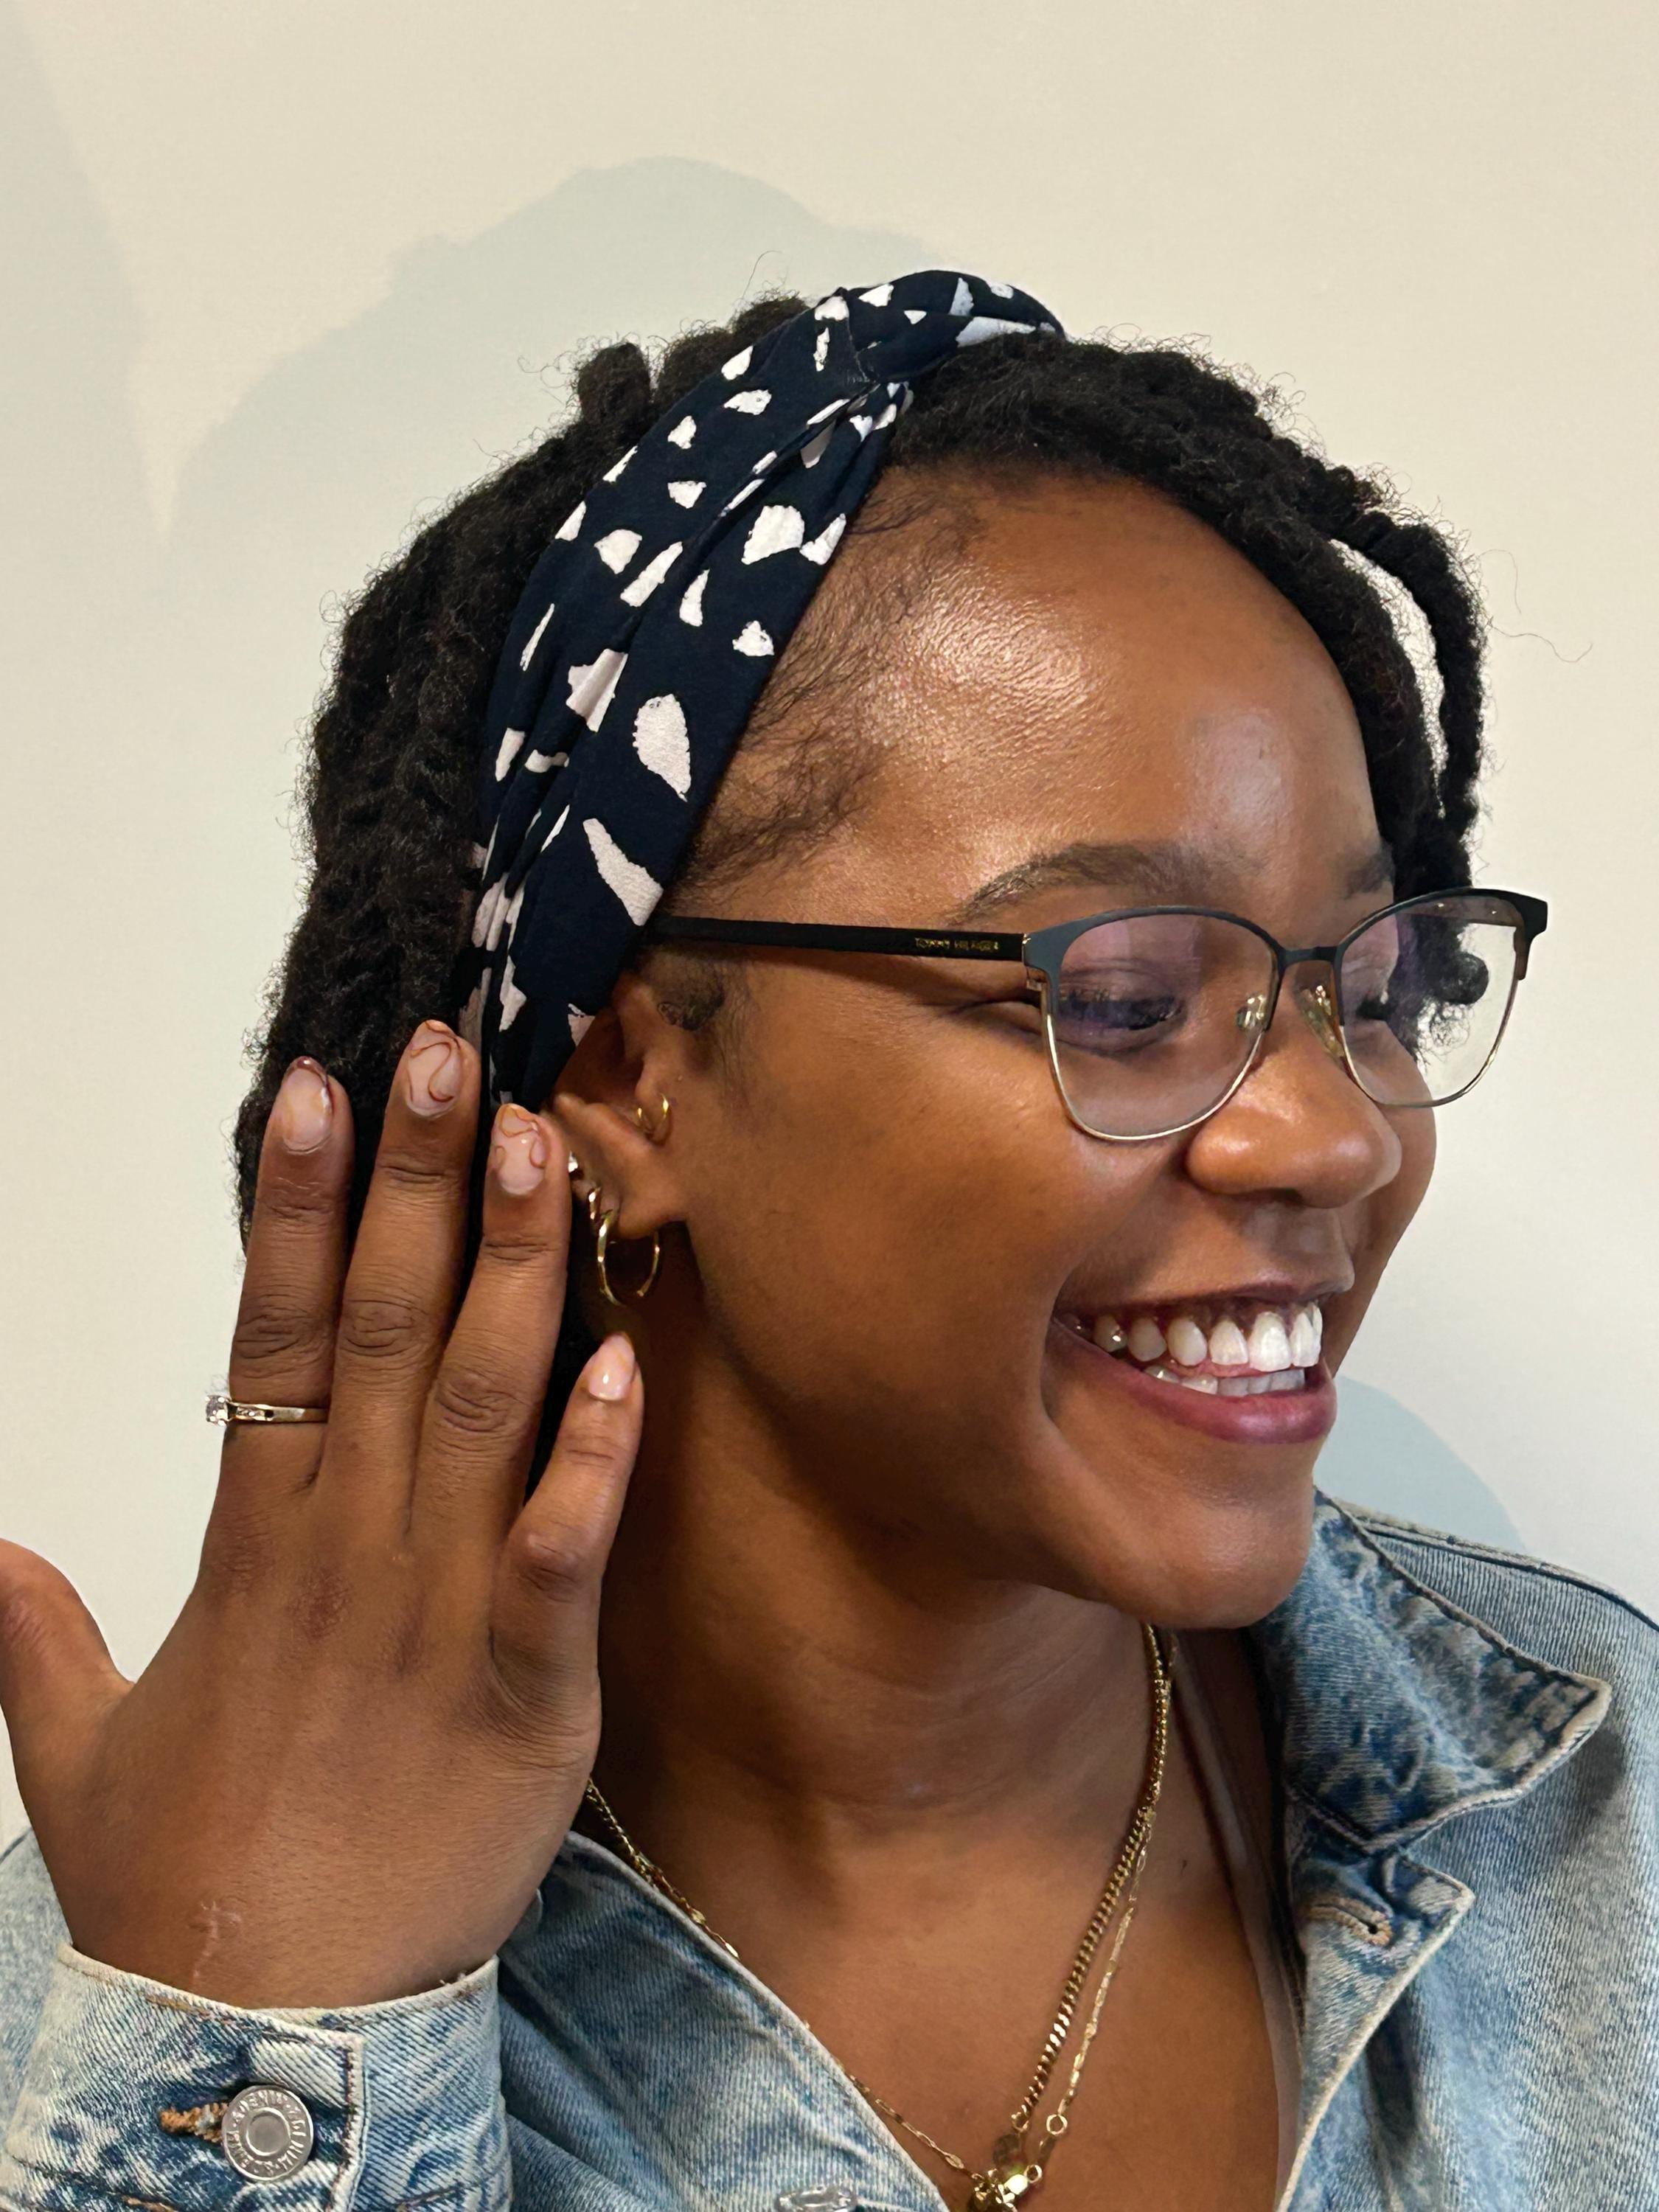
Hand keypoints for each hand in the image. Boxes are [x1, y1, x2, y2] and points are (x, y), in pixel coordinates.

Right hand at [0, 1023, 640, 2006]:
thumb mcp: (75, 1750)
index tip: (313, 1089)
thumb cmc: (181, 1887)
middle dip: (416, 1183)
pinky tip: (626, 1362)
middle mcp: (345, 1549)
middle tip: (451, 1051)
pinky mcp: (525, 1694)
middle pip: (378, 1328)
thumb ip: (37, 1640)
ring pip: (474, 1406)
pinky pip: (562, 1558)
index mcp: (254, 1544)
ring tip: (542, 1144)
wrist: (251, 2041)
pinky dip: (593, 1462)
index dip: (292, 1205)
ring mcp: (435, 1612)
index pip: (268, 1333)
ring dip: (511, 1269)